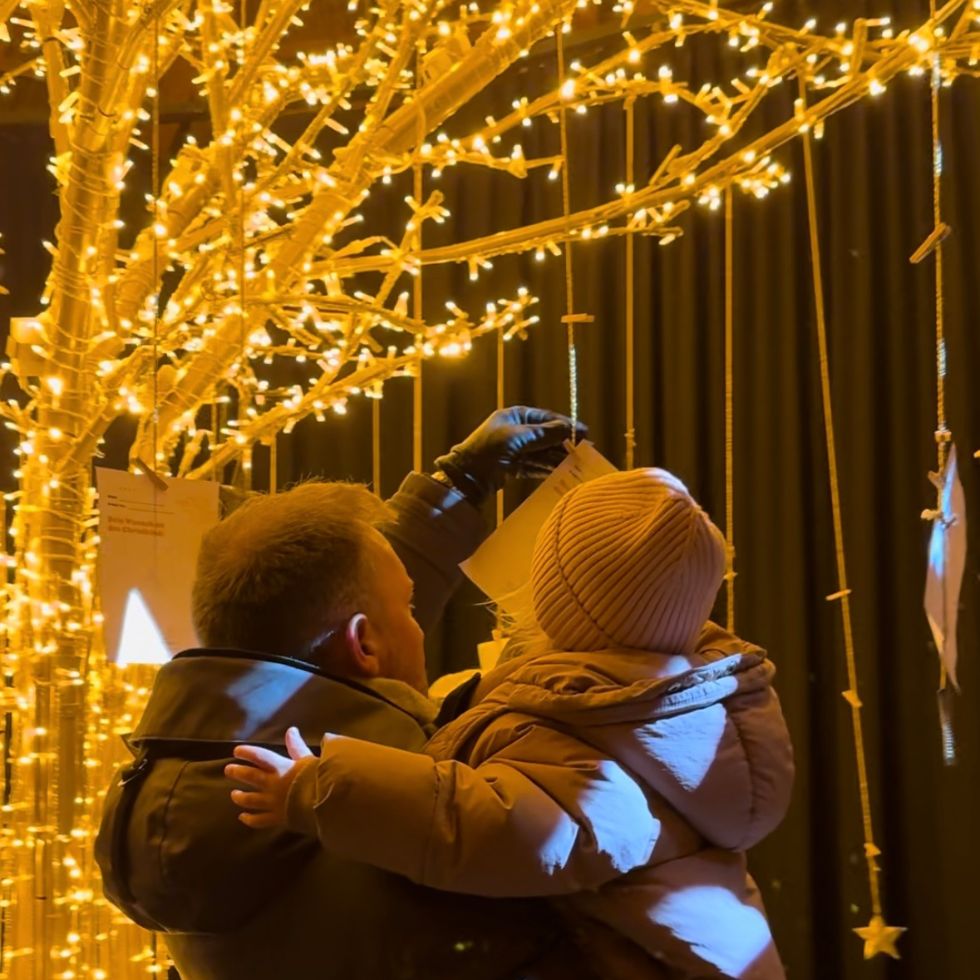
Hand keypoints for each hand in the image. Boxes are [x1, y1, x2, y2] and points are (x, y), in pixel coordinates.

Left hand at [225, 727, 312, 828]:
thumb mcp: (309, 758)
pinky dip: (249, 819)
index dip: (247, 753)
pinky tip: (242, 817)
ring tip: (233, 794)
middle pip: (250, 777)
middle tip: (228, 770)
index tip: (236, 751)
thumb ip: (297, 746)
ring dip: (240, 797)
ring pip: (250, 799)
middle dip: (238, 772)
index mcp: (281, 768)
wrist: (326, 804)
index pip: (260, 757)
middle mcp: (272, 785)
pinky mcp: (277, 818)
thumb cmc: (318, 778)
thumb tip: (291, 730)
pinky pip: (259, 820)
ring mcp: (273, 803)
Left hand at [434, 406, 587, 503]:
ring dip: (557, 457)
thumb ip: (544, 434)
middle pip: (546, 436)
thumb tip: (568, 428)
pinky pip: (535, 465)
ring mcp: (516, 449)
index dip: (565, 425)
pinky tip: (561, 472)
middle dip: (563, 443)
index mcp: (516, 416)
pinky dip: (547, 468)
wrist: (468, 474)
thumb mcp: (519, 437)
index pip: (546, 418)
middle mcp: (517, 430)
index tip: (583, 431)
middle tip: (583, 450)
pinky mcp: (514, 466)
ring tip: (575, 463)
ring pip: (542, 452)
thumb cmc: (490, 447)